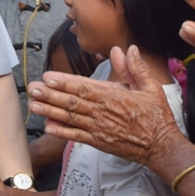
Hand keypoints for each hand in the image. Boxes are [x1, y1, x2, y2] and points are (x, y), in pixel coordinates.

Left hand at [31, 45, 188, 174]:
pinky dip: (61, 132)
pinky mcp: (99, 143)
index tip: (49, 77)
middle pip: (72, 102)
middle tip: (32, 88)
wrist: (161, 146)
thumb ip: (135, 68)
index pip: (85, 87)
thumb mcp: (151, 87)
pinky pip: (76, 136)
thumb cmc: (157, 116)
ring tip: (33, 104)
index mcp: (115, 96)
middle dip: (50, 94)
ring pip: (70, 118)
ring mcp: (100, 129)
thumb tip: (126, 49)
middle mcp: (104, 112)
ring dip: (50, 111)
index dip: (65, 82)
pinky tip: (47, 126)